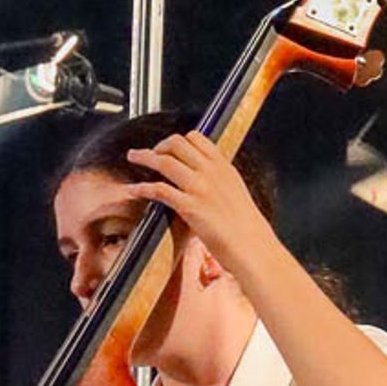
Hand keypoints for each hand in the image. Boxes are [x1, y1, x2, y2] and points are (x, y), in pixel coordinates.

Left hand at [120, 131, 280, 290]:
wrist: (253, 247)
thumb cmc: (247, 228)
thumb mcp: (236, 194)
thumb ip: (219, 183)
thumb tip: (206, 182)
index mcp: (224, 168)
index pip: (197, 138)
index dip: (177, 140)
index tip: (167, 148)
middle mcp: (211, 173)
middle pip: (177, 144)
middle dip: (158, 146)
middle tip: (148, 153)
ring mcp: (200, 188)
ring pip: (164, 161)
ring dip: (144, 157)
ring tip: (133, 157)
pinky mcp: (190, 207)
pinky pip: (159, 190)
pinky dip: (142, 188)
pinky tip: (133, 190)